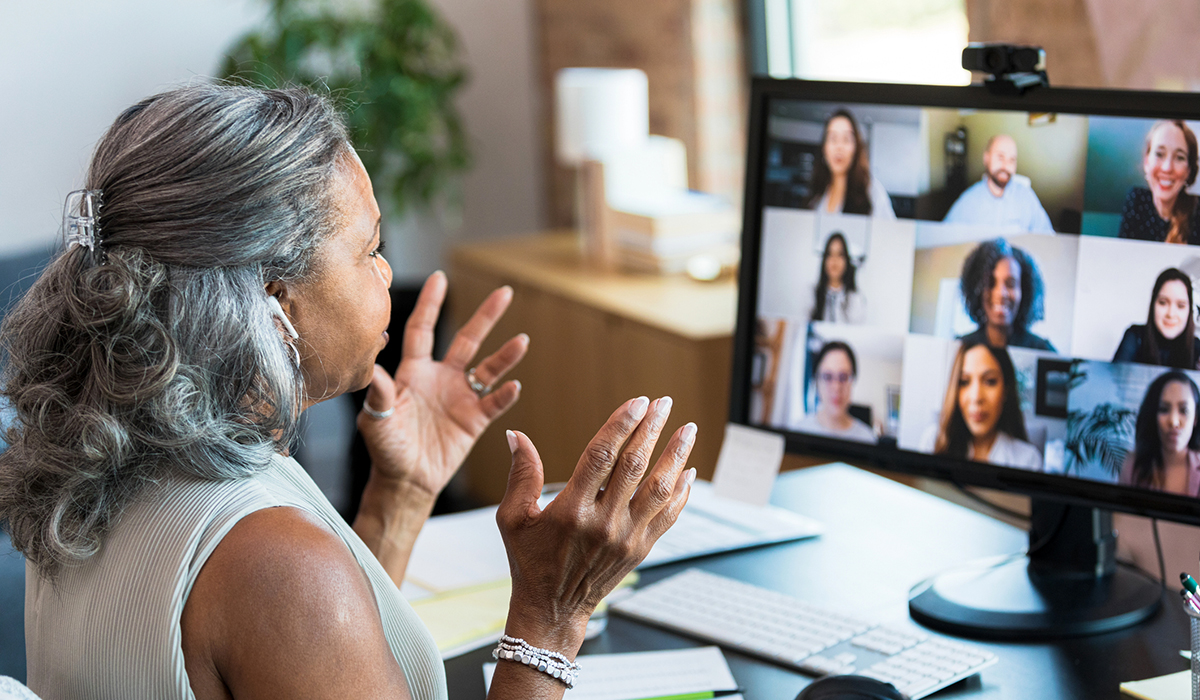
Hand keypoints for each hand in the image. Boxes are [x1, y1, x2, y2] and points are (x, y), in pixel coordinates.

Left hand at [357, 271, 527, 498]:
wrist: (405, 480)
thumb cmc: (385, 448)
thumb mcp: (375, 418)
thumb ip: (379, 392)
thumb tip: (374, 367)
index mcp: (414, 371)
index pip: (423, 329)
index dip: (430, 304)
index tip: (440, 278)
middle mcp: (441, 378)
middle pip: (467, 339)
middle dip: (486, 316)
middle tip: (505, 292)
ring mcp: (460, 397)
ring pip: (488, 368)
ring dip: (506, 355)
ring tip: (522, 340)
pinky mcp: (474, 420)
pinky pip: (494, 402)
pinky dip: (505, 394)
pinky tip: (514, 385)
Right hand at [495, 397, 696, 653]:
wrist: (553, 609)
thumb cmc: (530, 560)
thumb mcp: (513, 518)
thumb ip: (520, 474)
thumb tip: (516, 435)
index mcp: (571, 510)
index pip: (601, 456)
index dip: (621, 425)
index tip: (637, 402)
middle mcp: (603, 523)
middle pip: (634, 466)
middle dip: (651, 430)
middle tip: (664, 403)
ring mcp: (626, 538)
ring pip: (659, 489)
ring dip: (676, 456)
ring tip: (688, 429)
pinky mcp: (640, 549)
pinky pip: (668, 515)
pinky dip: (681, 492)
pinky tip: (688, 471)